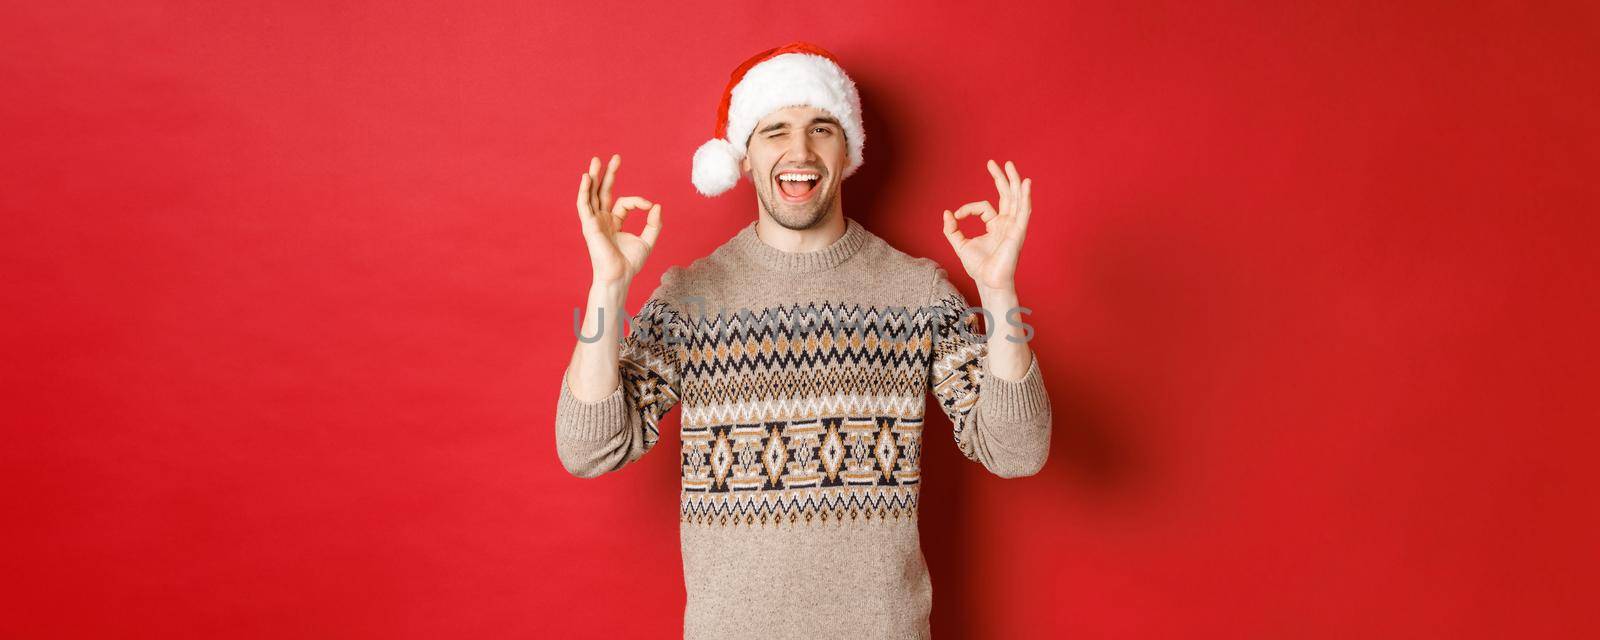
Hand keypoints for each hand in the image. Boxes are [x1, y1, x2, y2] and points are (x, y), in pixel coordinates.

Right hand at [576, 154, 661, 285]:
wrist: (619, 275)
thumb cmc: (630, 263)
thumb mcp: (647, 241)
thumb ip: (653, 223)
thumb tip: (657, 205)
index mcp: (614, 222)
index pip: (624, 203)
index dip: (638, 201)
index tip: (650, 205)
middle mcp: (602, 220)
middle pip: (603, 192)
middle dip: (608, 174)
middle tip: (616, 157)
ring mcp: (594, 222)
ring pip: (591, 194)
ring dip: (592, 177)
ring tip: (596, 160)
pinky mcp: (588, 225)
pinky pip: (583, 204)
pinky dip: (583, 191)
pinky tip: (586, 177)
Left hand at [942, 159, 1032, 291]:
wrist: (989, 282)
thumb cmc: (978, 267)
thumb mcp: (960, 245)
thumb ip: (952, 230)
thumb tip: (947, 213)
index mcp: (996, 225)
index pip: (984, 207)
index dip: (967, 208)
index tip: (956, 217)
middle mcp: (1007, 223)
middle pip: (1006, 195)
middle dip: (1000, 178)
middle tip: (994, 162)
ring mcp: (1014, 226)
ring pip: (1016, 199)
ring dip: (1014, 181)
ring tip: (1010, 165)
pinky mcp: (1019, 232)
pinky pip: (1024, 211)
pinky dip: (1025, 197)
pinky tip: (1025, 183)